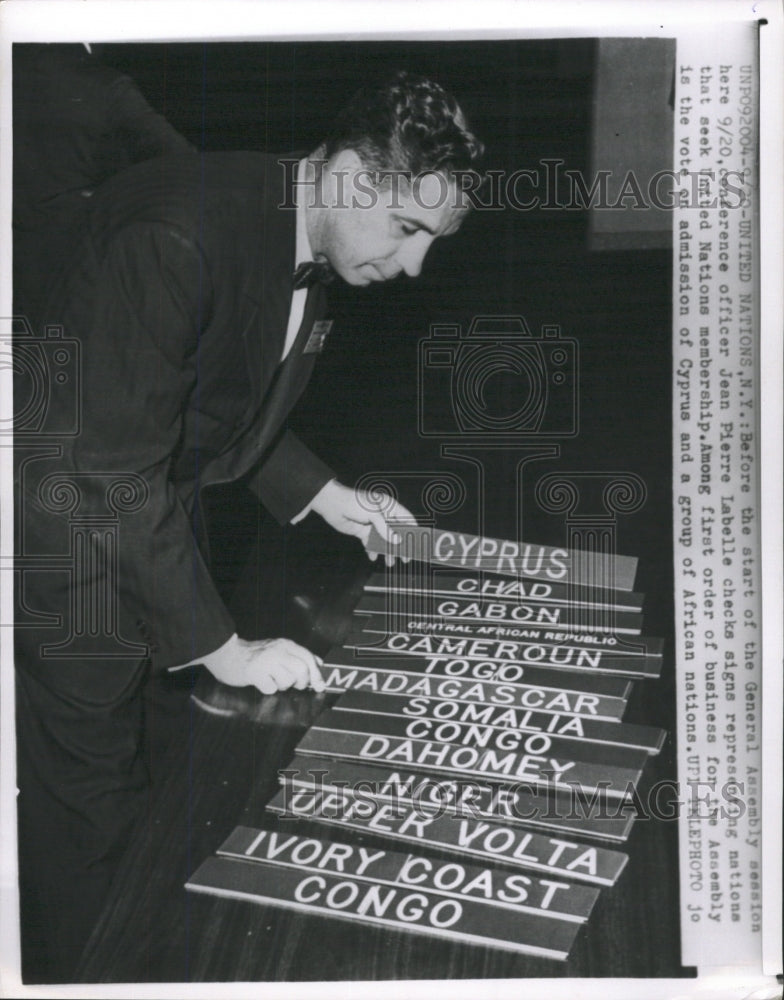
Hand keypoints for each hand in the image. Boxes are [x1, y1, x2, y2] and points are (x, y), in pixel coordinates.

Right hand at [201, 633, 324, 693]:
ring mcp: (266, 661)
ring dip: (281, 686)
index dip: (317, 674)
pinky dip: (268, 689)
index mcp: (286, 644)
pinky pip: (271, 689)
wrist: (228, 654)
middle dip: (301, 682)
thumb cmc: (255, 655)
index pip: (308, 658)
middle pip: (302, 671)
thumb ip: (299, 655)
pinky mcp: (255, 673)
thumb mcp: (280, 649)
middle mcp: (278, 650)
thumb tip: (320, 663)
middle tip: (293, 684)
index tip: (321, 686)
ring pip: (287, 682)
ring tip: (272, 679)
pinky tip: (261, 681)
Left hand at [309, 479, 415, 565]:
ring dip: (386, 551)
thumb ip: (385, 528)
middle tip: (405, 558)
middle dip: (400, 545)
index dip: (413, 529)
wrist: (332, 504)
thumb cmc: (354, 502)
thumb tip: (396, 541)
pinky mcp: (362, 531)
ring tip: (389, 562)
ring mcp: (372, 524)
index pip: (406, 518)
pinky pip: (370, 543)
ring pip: (383, 540)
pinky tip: (372, 557)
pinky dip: (372, 550)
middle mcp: (382, 515)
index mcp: (389, 506)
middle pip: (395, 532)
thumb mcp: (373, 514)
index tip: (418, 542)